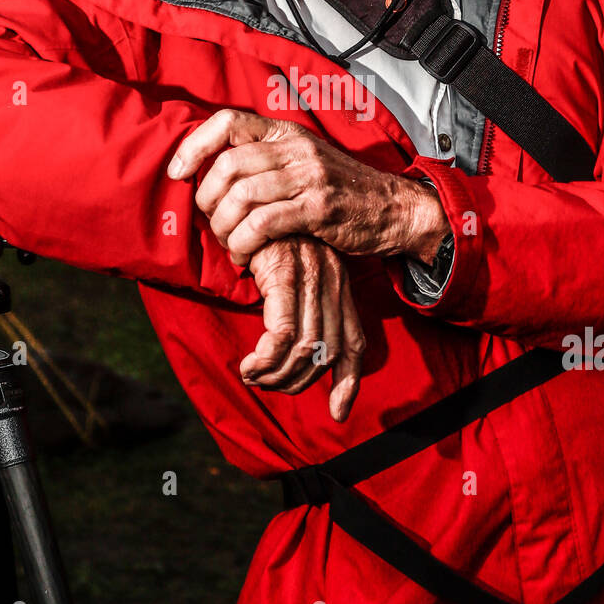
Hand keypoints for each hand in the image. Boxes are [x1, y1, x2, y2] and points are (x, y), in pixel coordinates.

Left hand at [167, 108, 449, 266]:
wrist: (394, 209)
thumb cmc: (342, 192)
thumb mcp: (304, 163)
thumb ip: (266, 162)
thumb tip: (214, 175)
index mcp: (286, 134)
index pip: (228, 121)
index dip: (194, 145)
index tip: (176, 172)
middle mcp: (295, 148)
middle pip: (227, 165)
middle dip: (207, 200)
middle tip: (211, 224)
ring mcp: (308, 176)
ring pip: (241, 196)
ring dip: (224, 228)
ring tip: (228, 246)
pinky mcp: (318, 207)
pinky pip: (263, 223)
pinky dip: (244, 243)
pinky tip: (245, 257)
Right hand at [242, 236, 364, 422]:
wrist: (253, 191)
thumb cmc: (268, 237)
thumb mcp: (293, 275)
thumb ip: (302, 309)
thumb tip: (301, 349)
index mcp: (339, 286)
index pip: (355, 345)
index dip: (349, 383)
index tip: (337, 411)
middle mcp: (332, 283)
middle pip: (328, 354)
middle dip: (297, 382)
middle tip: (266, 384)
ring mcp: (312, 278)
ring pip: (306, 348)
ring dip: (276, 375)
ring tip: (253, 375)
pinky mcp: (286, 274)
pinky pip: (283, 332)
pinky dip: (266, 359)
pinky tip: (248, 364)